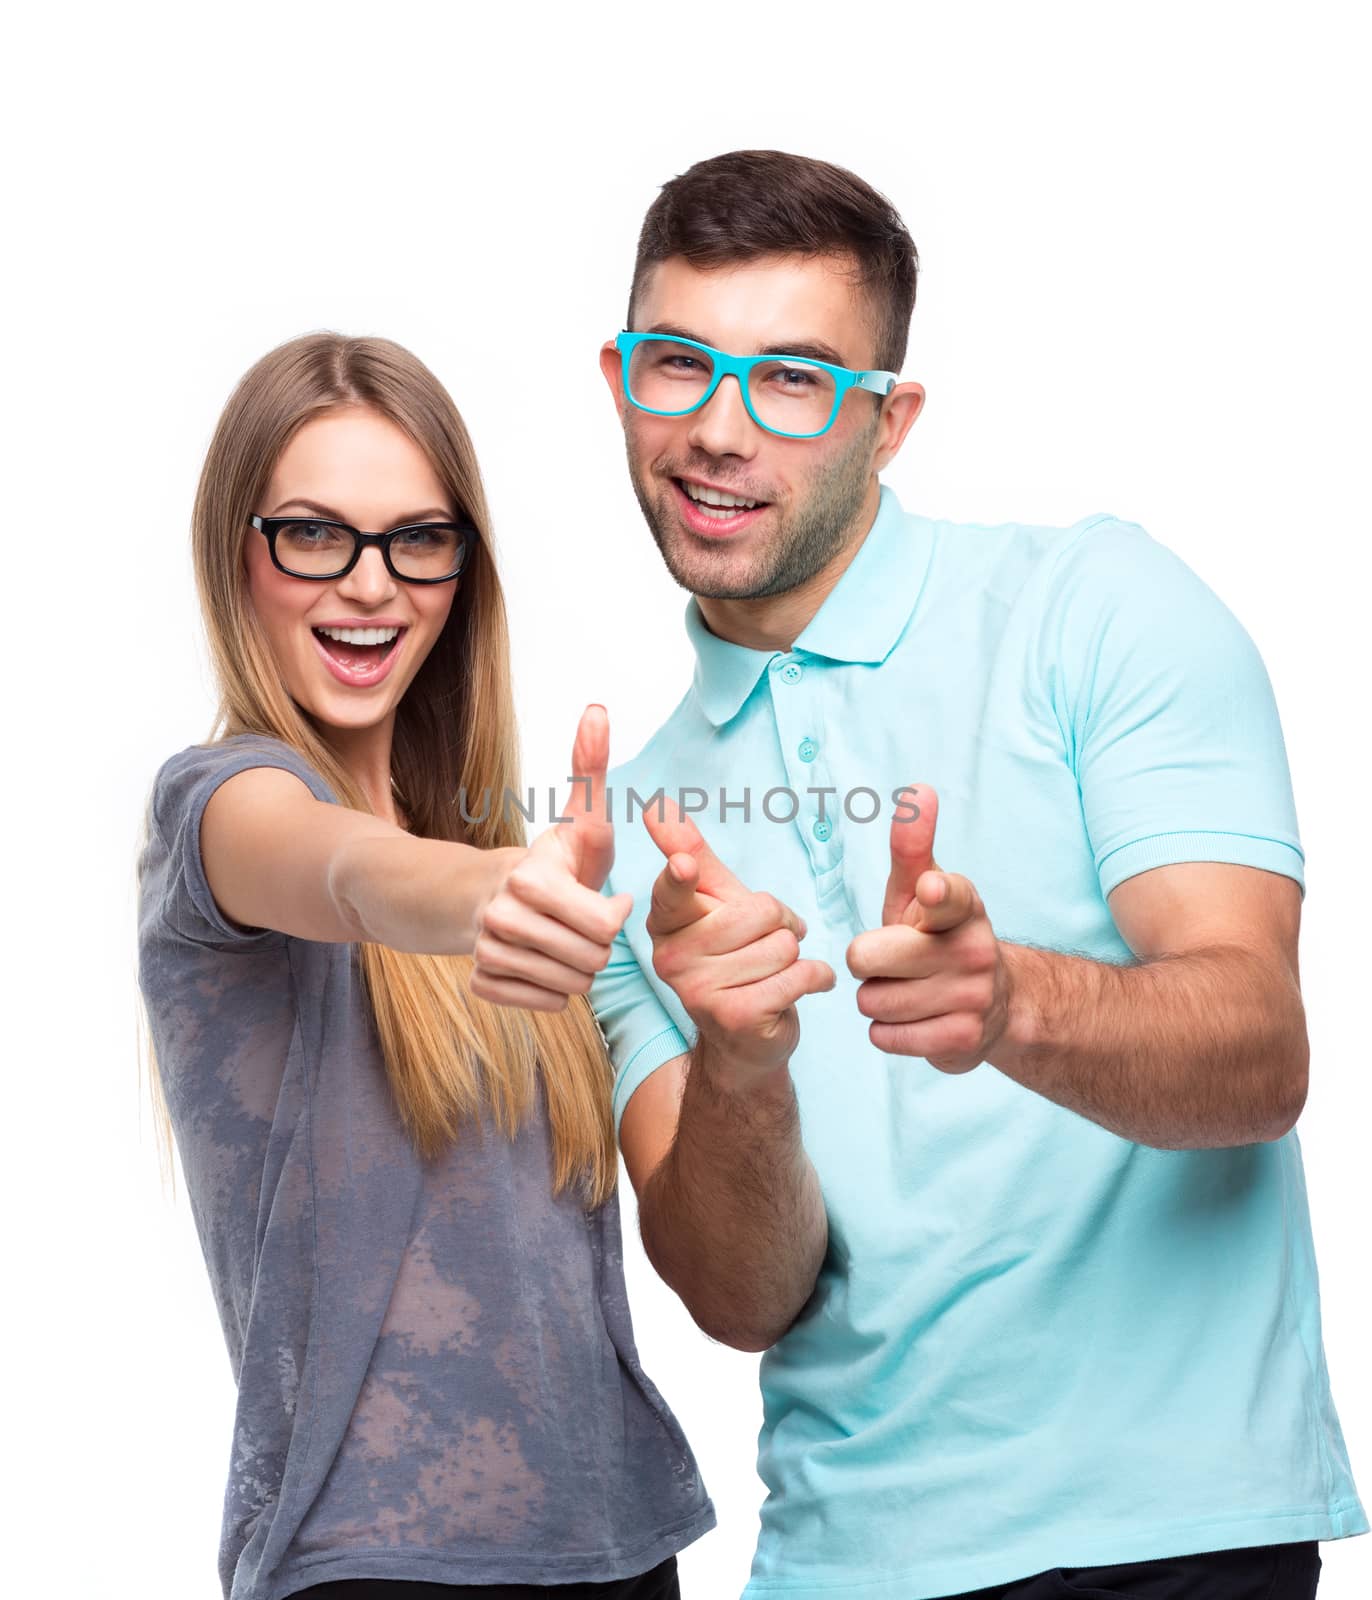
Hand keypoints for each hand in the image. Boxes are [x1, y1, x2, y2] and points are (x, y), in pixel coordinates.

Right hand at [470, 704, 631, 1011]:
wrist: (479, 893)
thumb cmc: (548, 860)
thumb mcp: (576, 819)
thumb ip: (591, 770)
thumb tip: (598, 708)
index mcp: (530, 880)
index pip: (605, 928)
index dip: (615, 915)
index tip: (607, 898)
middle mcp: (502, 919)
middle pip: (592, 962)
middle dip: (599, 946)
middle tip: (585, 923)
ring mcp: (487, 954)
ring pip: (572, 988)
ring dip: (579, 969)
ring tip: (565, 940)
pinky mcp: (481, 983)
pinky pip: (547, 1005)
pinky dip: (552, 989)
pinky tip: (542, 960)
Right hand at [642, 799, 834, 1078]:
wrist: (745, 1038)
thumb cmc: (733, 956)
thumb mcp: (716, 900)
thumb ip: (692, 852)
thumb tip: (657, 804)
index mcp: (664, 923)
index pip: (675, 890)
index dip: (683, 876)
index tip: (684, 865)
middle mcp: (671, 957)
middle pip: (759, 911)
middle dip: (780, 923)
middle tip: (768, 943)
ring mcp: (699, 991)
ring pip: (783, 944)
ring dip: (795, 955)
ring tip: (776, 971)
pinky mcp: (735, 1017)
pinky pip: (799, 976)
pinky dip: (815, 978)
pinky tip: (802, 987)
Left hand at [846, 785, 1009, 1071]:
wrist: (991, 1002)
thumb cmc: (936, 935)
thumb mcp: (921, 889)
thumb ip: (912, 845)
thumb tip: (920, 790)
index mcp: (962, 907)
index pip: (950, 896)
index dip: (936, 895)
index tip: (931, 890)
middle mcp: (974, 950)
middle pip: (866, 958)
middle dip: (866, 962)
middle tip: (894, 960)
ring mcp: (972, 998)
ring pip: (871, 1002)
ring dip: (877, 999)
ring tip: (908, 989)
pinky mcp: (962, 1040)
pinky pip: (884, 1037)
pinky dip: (888, 1032)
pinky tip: (914, 1019)